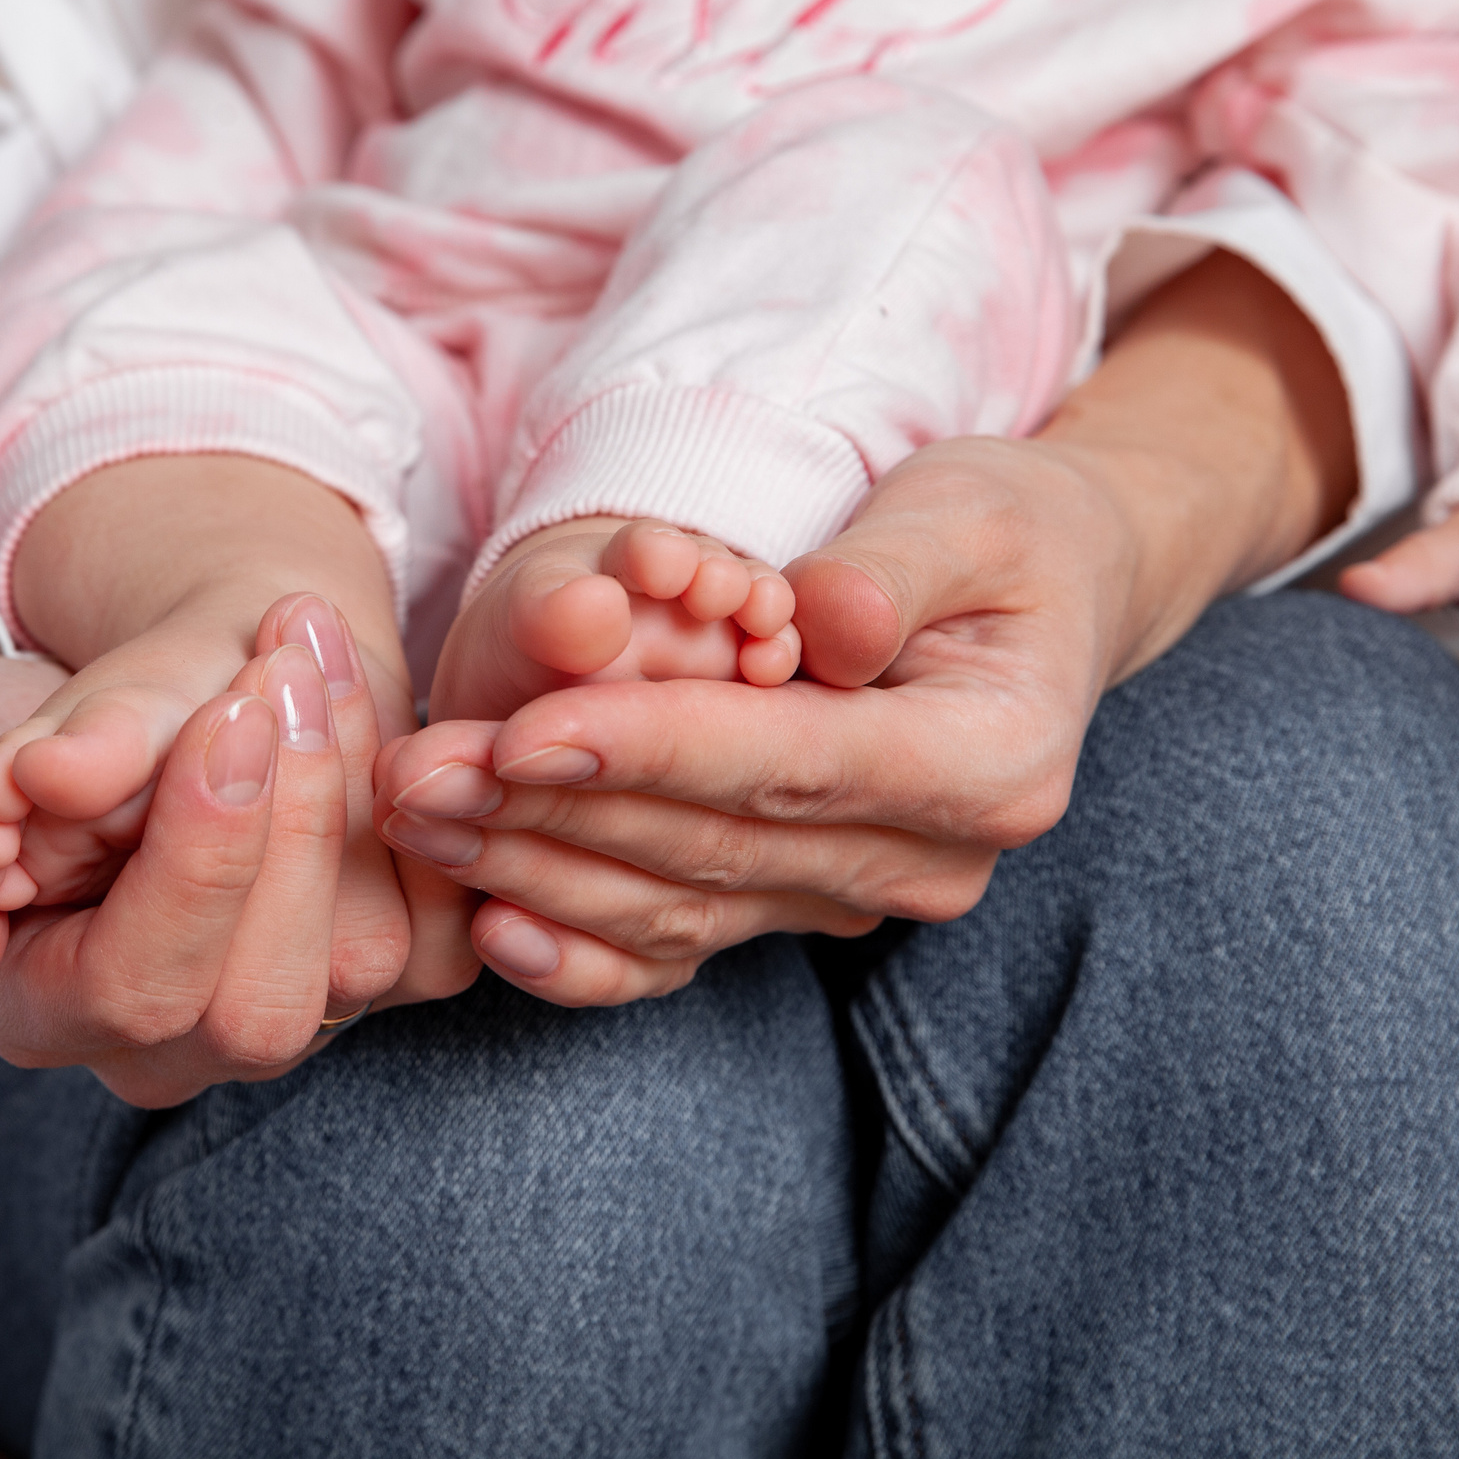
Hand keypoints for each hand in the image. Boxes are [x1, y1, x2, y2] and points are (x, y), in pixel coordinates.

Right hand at [0, 637, 479, 1104]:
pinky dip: (411, 796)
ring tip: (302, 639)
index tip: (226, 712)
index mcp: (49, 1017)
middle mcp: (180, 1047)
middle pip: (262, 1000)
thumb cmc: (16, 741)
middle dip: (288, 824)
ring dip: (349, 779)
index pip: (138, 986)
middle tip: (278, 666)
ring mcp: (293, 1015)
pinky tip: (349, 680)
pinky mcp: (384, 963)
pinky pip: (439, 921)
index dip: (193, 859)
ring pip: (371, 959)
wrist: (130, 700)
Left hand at [378, 252, 1358, 1003]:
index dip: (651, 749)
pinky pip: (683, 946)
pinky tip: (488, 924)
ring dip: (535, 864)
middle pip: (715, 842)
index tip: (524, 730)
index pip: (791, 763)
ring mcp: (866, 895)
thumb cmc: (1001, 531)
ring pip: (680, 902)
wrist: (1043, 596)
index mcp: (993, 763)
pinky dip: (583, 949)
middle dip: (552, 809)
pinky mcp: (803, 903)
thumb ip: (890, 570)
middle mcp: (933, 857)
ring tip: (415, 810)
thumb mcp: (969, 510)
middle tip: (417, 772)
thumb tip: (823, 627)